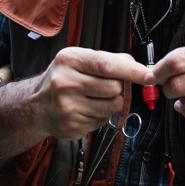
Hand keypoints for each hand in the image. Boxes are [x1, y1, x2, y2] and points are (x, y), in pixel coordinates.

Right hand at [29, 47, 150, 139]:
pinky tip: (86, 110)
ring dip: (111, 103)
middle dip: (117, 88)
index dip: (132, 71)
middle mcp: (65, 83)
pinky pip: (102, 122)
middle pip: (114, 88)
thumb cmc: (62, 78)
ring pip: (112, 107)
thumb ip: (107, 60)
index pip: (107, 65)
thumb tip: (138, 68)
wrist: (36, 105)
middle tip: (106, 86)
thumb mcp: (78, 59)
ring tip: (95, 98)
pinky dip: (100, 116)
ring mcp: (67, 107)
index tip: (148, 76)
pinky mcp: (72, 126)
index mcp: (69, 60)